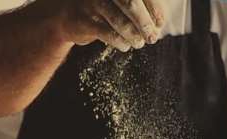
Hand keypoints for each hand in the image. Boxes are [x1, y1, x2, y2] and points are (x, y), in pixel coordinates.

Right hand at [44, 0, 163, 51]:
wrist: (66, 17)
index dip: (154, 8)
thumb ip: (137, 9)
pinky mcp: (81, 19)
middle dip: (145, 23)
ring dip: (134, 35)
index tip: (160, 23)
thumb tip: (158, 26)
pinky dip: (120, 42)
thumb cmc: (100, 11)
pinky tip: (125, 46)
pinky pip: (106, 33)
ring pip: (120, 20)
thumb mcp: (118, 5)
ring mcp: (89, 2)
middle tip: (152, 37)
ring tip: (139, 43)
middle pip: (131, 3)